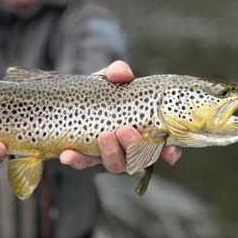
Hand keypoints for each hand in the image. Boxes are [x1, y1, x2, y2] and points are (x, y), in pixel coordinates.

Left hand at [59, 60, 181, 171]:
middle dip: (134, 146)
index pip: (164, 147)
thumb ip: (118, 72)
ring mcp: (109, 155)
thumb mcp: (111, 77)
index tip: (169, 151)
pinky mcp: (87, 157)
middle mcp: (130, 148)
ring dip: (111, 153)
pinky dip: (77, 160)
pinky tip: (67, 155)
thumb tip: (121, 74)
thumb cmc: (104, 89)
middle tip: (124, 129)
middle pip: (140, 158)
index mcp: (145, 130)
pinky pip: (83, 164)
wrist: (77, 95)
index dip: (169, 153)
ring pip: (116, 165)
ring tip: (103, 135)